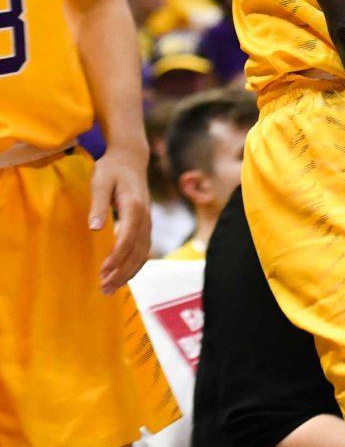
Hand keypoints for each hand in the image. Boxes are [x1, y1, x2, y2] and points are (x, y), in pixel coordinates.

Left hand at [88, 140, 150, 293]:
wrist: (130, 157)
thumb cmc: (111, 168)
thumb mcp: (100, 180)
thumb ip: (98, 204)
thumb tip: (94, 228)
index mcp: (135, 206)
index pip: (128, 238)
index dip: (116, 258)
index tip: (102, 272)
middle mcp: (145, 216)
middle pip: (137, 251)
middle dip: (122, 272)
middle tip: (104, 289)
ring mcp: (148, 221)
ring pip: (143, 253)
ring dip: (128, 273)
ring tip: (110, 288)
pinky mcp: (146, 224)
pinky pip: (144, 250)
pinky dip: (134, 266)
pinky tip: (122, 276)